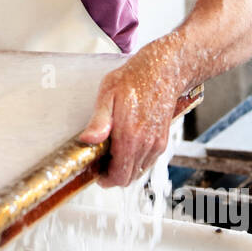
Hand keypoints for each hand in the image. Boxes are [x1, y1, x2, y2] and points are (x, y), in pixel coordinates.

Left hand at [77, 47, 180, 187]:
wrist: (163, 71)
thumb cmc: (135, 79)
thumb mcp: (108, 94)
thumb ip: (99, 120)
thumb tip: (88, 139)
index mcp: (130, 136)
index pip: (119, 175)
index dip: (105, 179)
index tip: (95, 172)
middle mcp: (146, 144)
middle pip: (128, 178)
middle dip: (112, 175)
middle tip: (100, 162)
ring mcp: (156, 143)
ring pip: (138, 171)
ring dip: (125, 167)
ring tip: (112, 152)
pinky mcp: (162, 140)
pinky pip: (148, 161)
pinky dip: (136, 160)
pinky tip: (126, 145)